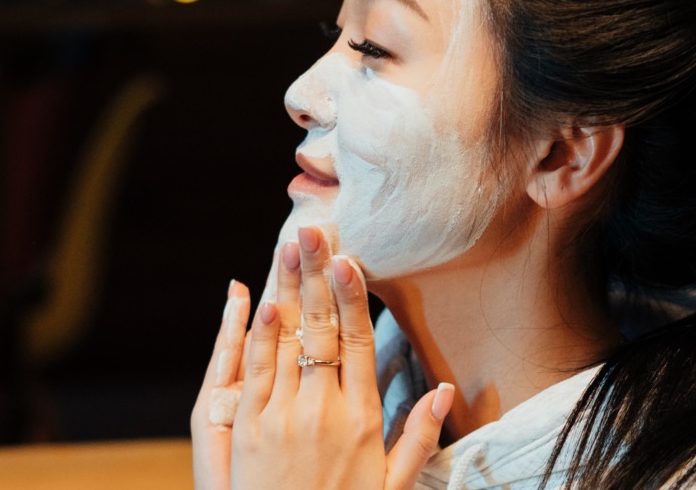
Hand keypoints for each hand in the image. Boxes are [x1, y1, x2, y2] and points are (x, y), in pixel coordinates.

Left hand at [191, 227, 453, 489]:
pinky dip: (257, 334)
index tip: (349, 258)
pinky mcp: (248, 431)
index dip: (353, 297)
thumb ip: (418, 437)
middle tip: (313, 231)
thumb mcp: (392, 487)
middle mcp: (324, 411)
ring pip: (286, 341)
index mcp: (362, 420)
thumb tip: (448, 390)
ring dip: (287, 290)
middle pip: (322, 330)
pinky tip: (263, 300)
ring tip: (288, 247)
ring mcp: (282, 418)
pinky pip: (253, 373)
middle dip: (316, 276)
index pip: (360, 343)